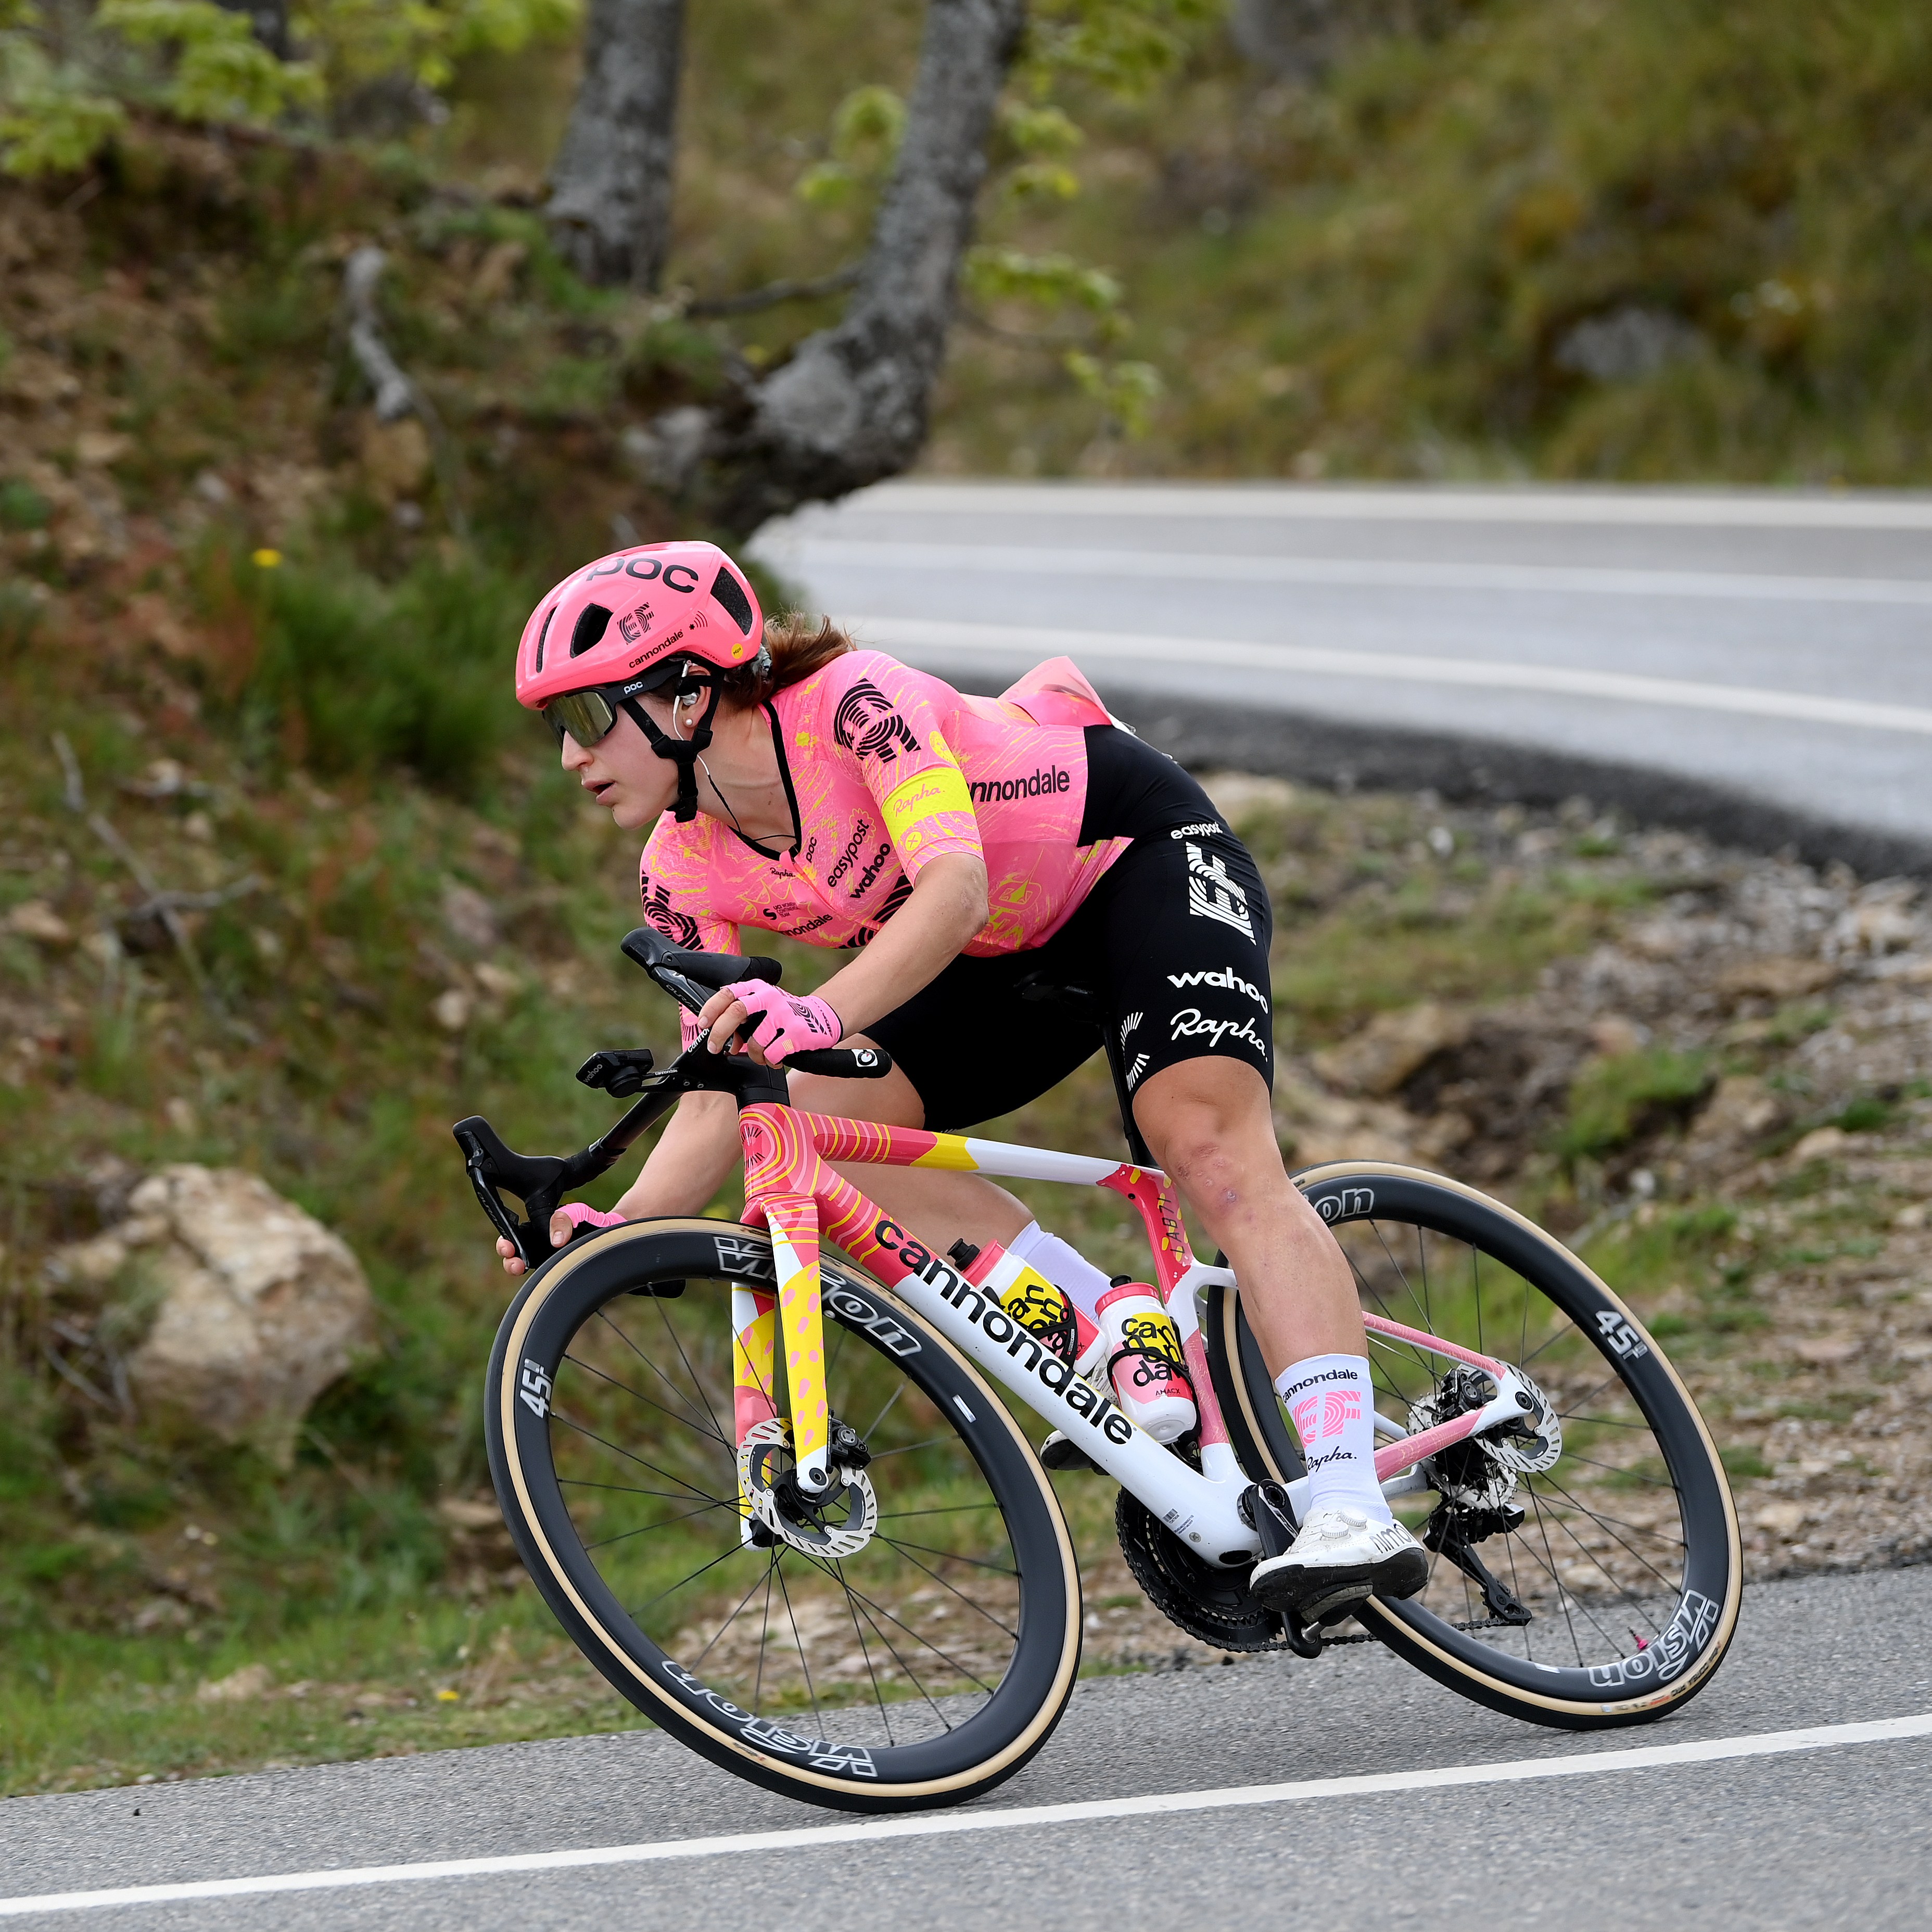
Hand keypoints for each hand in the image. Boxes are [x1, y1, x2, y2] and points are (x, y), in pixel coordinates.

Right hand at [496, 1202, 624, 1275]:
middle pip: (515, 1257)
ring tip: (521, 1269)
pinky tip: (546, 1277)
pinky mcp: (559, 1273)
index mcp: (538, 1230)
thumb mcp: (576, 1213)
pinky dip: (541, 1281)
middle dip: (508, 1261)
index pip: (514, 1237)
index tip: (508, 1247)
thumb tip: (556, 1241)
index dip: (506, 1243)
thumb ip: (563, 1219)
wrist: (612, 1235)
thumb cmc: (590, 1221)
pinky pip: (546, 1279)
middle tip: (514, 1263)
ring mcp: (547, 1262)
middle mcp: (538, 1248)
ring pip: (527, 1271)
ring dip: (519, 1271)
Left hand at [706, 980, 841, 1063]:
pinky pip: (773, 1053)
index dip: (711, 1009)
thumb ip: (740, 1019)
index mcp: (757, 988)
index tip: (703, 1024)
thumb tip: (722, 1042)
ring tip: (761, 1055)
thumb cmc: (783, 1015)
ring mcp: (785, 1013)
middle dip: (720, 1033)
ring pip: (755, 1041)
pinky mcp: (798, 1031)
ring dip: (753, 1054)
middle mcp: (770, 997)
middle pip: (736, 1011)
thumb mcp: (762, 1008)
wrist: (821, 1017)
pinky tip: (776, 1058)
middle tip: (714, 1048)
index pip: (728, 993)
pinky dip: (770, 1061)